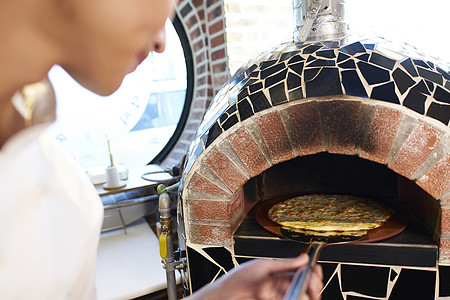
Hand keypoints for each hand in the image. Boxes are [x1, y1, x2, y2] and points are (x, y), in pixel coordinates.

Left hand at [186, 254, 322, 299]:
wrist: (224, 296)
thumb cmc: (237, 279)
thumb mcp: (262, 266)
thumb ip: (284, 264)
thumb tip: (303, 258)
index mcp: (278, 273)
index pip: (301, 272)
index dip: (311, 270)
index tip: (316, 269)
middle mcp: (280, 286)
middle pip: (305, 286)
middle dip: (313, 284)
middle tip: (313, 283)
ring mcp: (278, 298)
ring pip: (302, 297)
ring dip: (308, 294)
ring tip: (307, 291)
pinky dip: (298, 298)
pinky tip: (298, 297)